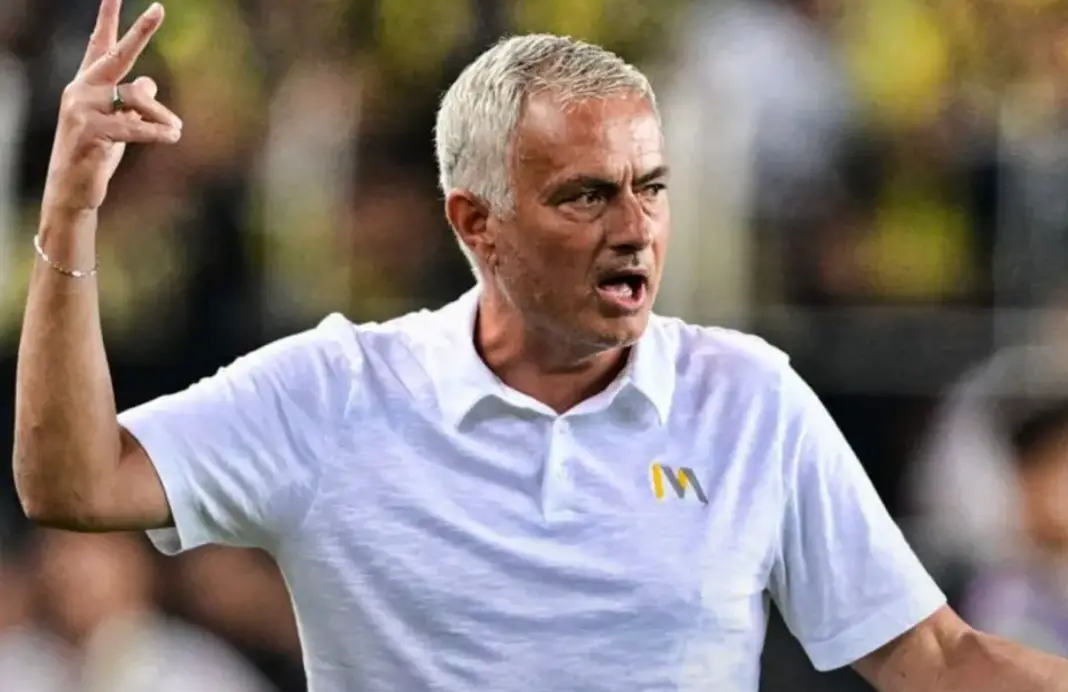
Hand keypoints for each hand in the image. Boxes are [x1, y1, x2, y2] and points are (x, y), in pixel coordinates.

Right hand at [42, 0, 181, 213]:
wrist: (74, 188)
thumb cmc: (98, 152)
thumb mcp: (119, 122)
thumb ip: (132, 101)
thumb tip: (149, 81)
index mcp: (88, 83)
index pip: (99, 44)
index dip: (109, 18)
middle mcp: (81, 89)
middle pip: (115, 54)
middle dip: (138, 31)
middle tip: (158, 9)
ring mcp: (82, 109)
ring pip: (135, 96)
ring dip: (161, 115)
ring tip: (176, 130)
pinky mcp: (89, 132)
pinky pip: (132, 126)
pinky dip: (156, 131)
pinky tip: (172, 136)